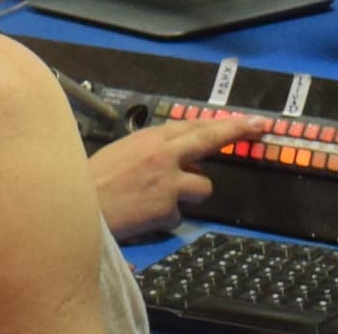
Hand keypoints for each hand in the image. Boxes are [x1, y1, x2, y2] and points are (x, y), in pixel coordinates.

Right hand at [88, 113, 255, 240]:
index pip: (194, 125)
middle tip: (260, 126)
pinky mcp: (167, 208)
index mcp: (150, 138)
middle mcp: (164, 154)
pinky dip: (166, 217)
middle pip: (210, 139)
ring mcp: (169, 182)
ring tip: (158, 198)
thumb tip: (175, 156)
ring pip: (201, 186)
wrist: (77, 207)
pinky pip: (179, 214)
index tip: (248, 119)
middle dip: (237, 131)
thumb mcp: (122, 153)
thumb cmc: (90, 180)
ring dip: (188, 193)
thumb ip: (151, 151)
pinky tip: (144, 216)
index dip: (223, 123)